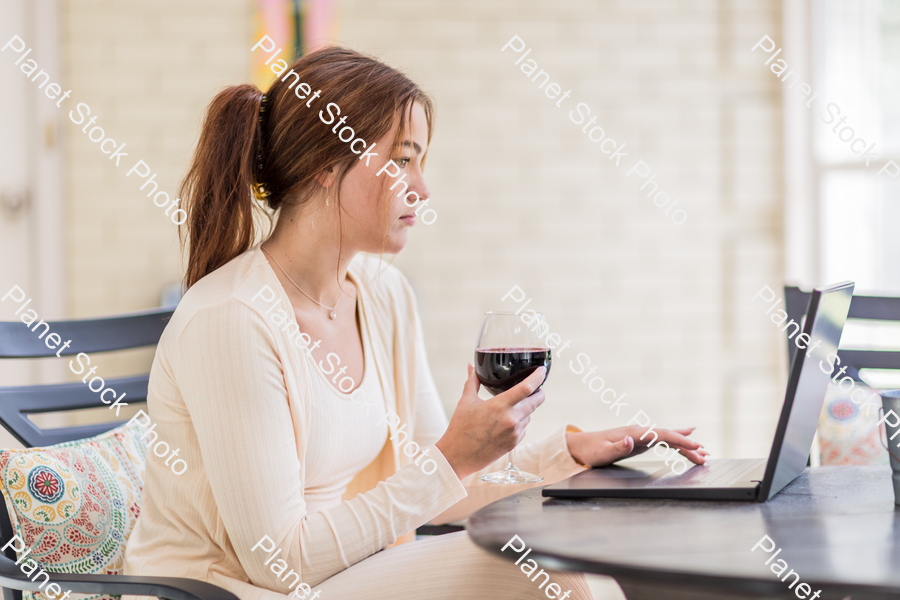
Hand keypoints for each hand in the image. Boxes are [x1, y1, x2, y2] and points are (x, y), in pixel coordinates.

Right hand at [436, 364, 545, 479]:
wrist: (458, 456)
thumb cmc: (460, 428)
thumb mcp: (466, 401)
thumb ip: (472, 382)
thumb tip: (471, 367)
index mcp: (500, 406)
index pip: (526, 388)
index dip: (538, 377)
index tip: (541, 370)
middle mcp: (511, 419)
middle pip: (536, 402)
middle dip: (539, 393)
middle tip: (537, 387)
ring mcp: (514, 433)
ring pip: (529, 415)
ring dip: (526, 409)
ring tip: (511, 408)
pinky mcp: (514, 443)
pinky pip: (523, 428)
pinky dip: (519, 423)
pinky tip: (505, 423)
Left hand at [565, 426, 708, 468]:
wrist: (581, 446)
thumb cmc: (592, 451)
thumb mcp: (602, 453)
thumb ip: (618, 447)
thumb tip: (631, 440)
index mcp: (634, 433)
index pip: (661, 435)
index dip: (679, 440)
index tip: (694, 446)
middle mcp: (640, 431)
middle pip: (669, 437)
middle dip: (688, 446)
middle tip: (705, 456)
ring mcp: (642, 435)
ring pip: (669, 438)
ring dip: (686, 446)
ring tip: (704, 453)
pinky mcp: (641, 440)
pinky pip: (663, 440)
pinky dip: (676, 440)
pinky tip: (688, 437)